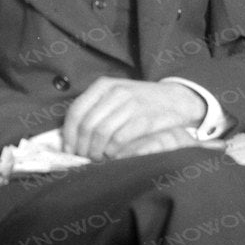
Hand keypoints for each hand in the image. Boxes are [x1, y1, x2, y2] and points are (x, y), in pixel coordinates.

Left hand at [61, 78, 206, 159]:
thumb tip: (69, 135)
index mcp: (103, 85)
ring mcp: (131, 104)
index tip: (69, 150)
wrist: (175, 99)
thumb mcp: (115, 96)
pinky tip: (112, 157)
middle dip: (82, 146)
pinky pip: (119, 139)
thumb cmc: (140, 101)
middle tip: (84, 158)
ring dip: (96, 151)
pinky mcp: (144, 118)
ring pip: (101, 133)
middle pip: (87, 124)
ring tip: (98, 159)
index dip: (69, 134)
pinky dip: (112, 152)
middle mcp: (115, 92)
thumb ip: (94, 109)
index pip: (76, 110)